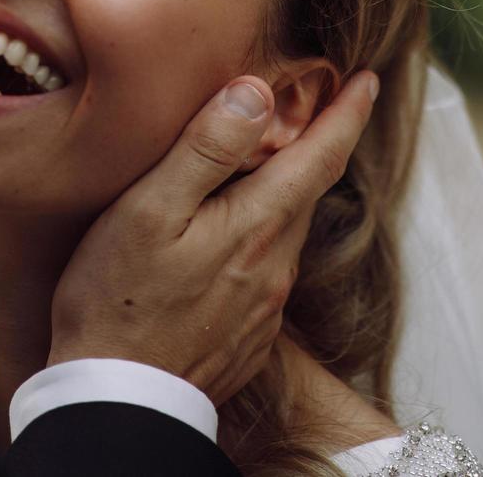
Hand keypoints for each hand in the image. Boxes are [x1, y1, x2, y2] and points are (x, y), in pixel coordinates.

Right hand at [46, 71, 378, 404]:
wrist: (117, 401)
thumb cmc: (116, 299)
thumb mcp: (148, 209)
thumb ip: (205, 150)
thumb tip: (256, 93)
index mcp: (255, 226)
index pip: (320, 157)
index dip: (347, 114)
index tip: (367, 80)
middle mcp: (274, 267)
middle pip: (306, 194)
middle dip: (315, 150)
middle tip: (313, 110)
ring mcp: (264, 307)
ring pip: (284, 233)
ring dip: (284, 197)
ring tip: (262, 169)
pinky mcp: (247, 336)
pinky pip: (264, 272)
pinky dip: (258, 241)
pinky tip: (225, 241)